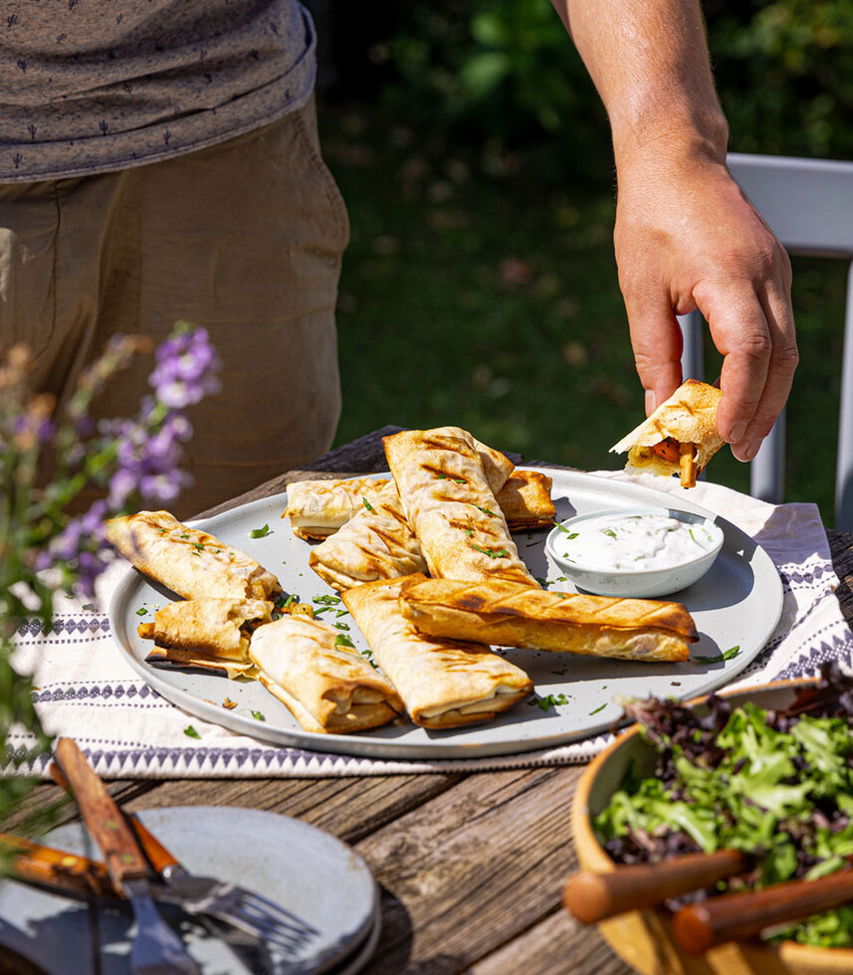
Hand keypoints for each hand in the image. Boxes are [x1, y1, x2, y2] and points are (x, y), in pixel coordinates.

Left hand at [613, 148, 797, 461]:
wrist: (675, 161)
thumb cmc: (651, 217)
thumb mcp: (640, 292)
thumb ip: (654, 355)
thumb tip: (659, 408)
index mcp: (729, 276)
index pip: (749, 352)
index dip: (739, 400)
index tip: (722, 436)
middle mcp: (766, 275)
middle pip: (780, 359)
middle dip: (761, 411)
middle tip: (738, 450)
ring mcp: (777, 273)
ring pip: (787, 348)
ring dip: (768, 395)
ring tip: (742, 433)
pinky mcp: (774, 274)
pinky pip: (780, 330)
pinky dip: (766, 368)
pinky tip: (743, 390)